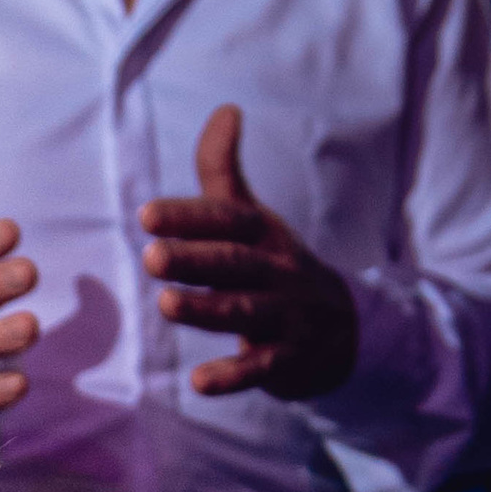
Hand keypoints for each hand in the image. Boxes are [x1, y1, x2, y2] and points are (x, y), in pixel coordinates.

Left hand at [140, 106, 358, 400]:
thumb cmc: (276, 265)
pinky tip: (199, 383)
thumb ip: (224, 172)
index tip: (146, 214)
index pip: (227, 219)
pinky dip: (233, 375)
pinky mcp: (288, 359)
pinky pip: (261, 367)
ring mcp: (286, 316)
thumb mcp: (253, 218)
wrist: (344, 327)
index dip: (189, 216)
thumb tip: (225, 109)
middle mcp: (276, 271)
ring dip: (207, 310)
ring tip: (166, 305)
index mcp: (262, 235)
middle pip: (233, 263)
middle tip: (150, 257)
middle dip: (193, 259)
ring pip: (245, 312)